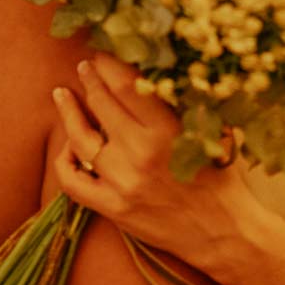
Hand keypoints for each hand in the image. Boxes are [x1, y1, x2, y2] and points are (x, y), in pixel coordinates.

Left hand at [53, 53, 251, 263]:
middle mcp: (140, 155)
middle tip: (86, 64)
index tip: (104, 49)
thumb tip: (163, 65)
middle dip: (91, 79)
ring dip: (69, 112)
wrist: (222, 235)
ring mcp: (122, 183)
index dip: (110, 62)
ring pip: (81, 139)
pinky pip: (74, 182)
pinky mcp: (113, 209)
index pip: (128, 85)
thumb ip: (187, 103)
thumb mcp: (213, 133)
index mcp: (167, 132)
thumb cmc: (222, 179)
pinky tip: (67, 144)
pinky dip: (65, 160)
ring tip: (62, 94)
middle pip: (102, 105)